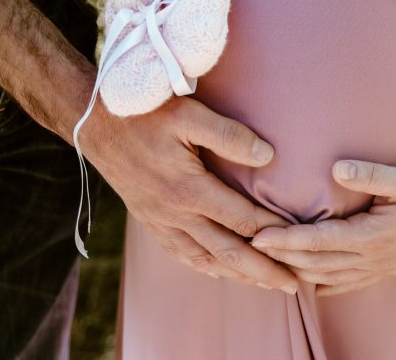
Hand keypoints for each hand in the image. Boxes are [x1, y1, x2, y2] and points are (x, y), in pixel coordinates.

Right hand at [81, 95, 297, 293]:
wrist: (93, 123)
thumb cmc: (144, 112)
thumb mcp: (188, 114)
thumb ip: (228, 135)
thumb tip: (268, 156)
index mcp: (189, 190)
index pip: (242, 220)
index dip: (274, 232)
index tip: (301, 240)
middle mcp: (175, 214)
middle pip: (228, 251)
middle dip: (263, 269)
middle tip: (294, 282)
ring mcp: (160, 221)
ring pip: (205, 258)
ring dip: (238, 273)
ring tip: (266, 283)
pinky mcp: (149, 220)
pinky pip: (181, 253)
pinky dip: (205, 266)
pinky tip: (219, 270)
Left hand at [251, 161, 395, 296]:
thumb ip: (371, 173)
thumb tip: (337, 169)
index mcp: (371, 235)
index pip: (317, 241)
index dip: (285, 240)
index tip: (258, 235)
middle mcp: (369, 258)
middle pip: (313, 264)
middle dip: (280, 257)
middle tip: (249, 246)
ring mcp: (374, 269)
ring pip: (324, 279)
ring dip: (294, 271)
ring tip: (267, 261)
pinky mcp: (379, 271)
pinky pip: (341, 285)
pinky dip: (317, 283)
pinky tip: (302, 278)